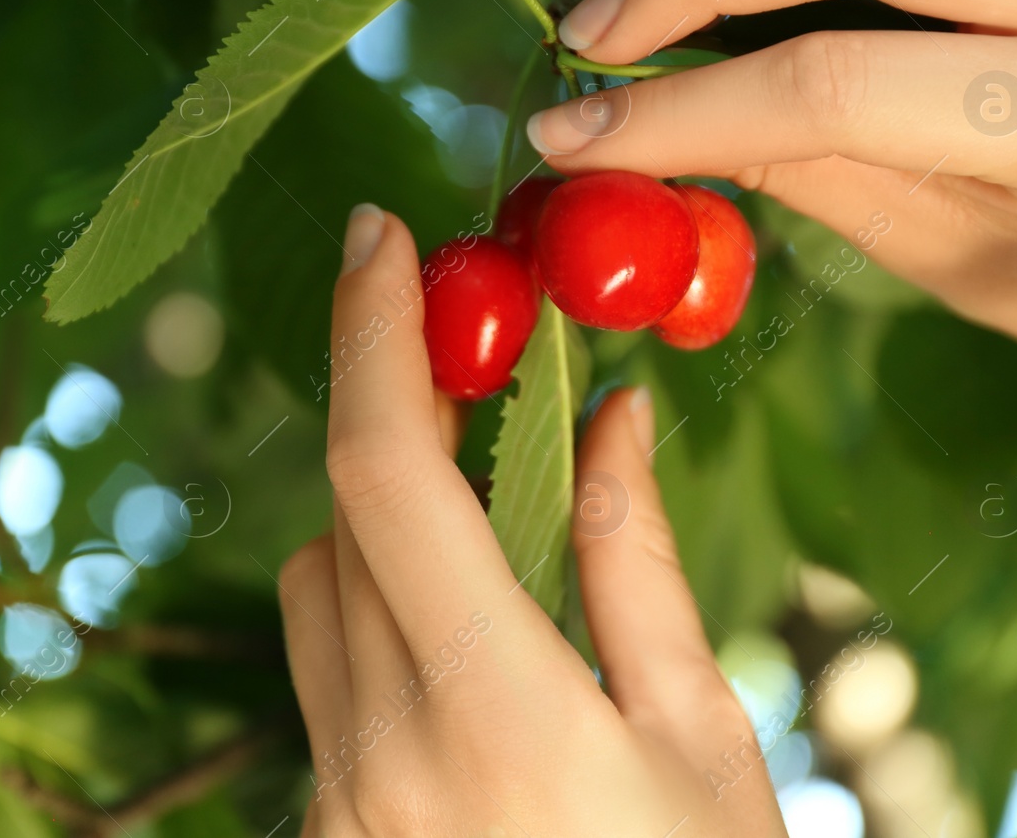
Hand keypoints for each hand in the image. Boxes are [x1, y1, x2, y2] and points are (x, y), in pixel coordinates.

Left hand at [278, 205, 785, 836]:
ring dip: (384, 541)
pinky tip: (470, 675)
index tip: (381, 235)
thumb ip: (636, 563)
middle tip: (487, 392)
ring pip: (312, 601)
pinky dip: (379, 636)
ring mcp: (333, 810)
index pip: (388, 477)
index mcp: (495, 715)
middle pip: (338, 523)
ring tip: (497, 562)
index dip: (373, 336)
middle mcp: (376, 758)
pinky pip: (320, 686)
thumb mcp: (704, 743)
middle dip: (404, 435)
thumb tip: (615, 412)